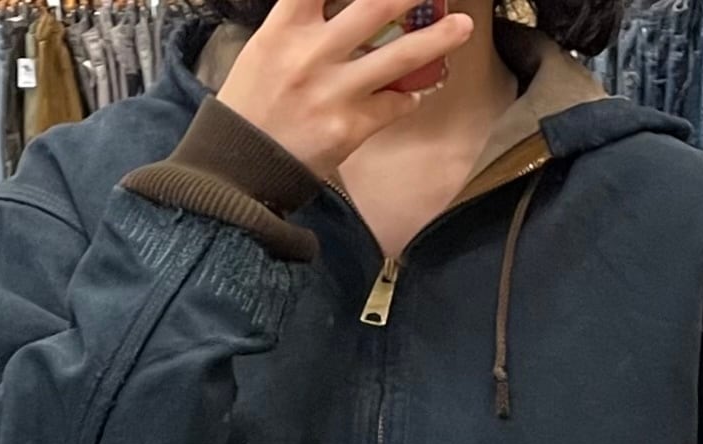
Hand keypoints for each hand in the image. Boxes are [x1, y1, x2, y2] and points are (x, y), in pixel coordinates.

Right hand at [220, 0, 476, 177]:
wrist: (240, 167)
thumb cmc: (252, 105)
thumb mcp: (266, 49)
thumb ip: (304, 22)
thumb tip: (346, 8)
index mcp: (285, 27)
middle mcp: (312, 53)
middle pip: (374, 6)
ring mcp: (334, 92)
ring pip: (398, 57)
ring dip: (436, 39)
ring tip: (462, 27)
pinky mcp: (350, 128)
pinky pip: (393, 105)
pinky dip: (408, 97)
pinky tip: (413, 93)